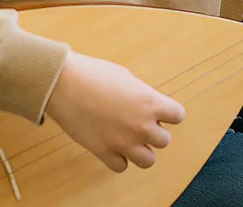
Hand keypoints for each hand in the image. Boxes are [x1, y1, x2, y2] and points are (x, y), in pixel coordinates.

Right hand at [44, 51, 184, 171]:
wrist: (65, 83)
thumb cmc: (95, 74)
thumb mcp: (129, 79)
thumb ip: (143, 97)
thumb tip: (148, 107)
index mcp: (151, 103)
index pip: (178, 116)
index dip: (169, 113)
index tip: (159, 111)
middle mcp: (141, 125)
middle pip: (164, 141)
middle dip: (154, 132)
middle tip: (139, 123)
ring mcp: (122, 141)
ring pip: (148, 160)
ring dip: (142, 150)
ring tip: (130, 139)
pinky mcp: (102, 152)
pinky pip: (121, 166)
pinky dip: (119, 159)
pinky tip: (112, 146)